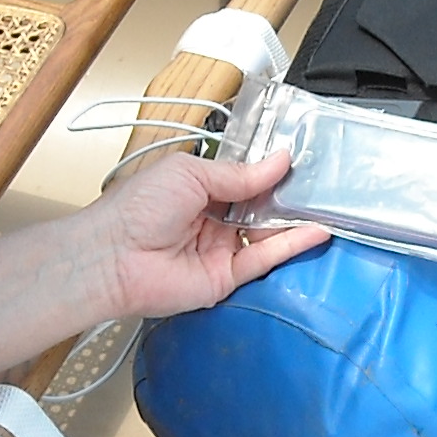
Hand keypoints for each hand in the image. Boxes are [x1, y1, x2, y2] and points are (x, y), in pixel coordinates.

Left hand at [89, 151, 330, 322]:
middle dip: (286, 195)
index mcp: (198, 188)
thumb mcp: (191, 174)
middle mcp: (211, 218)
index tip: (300, 159)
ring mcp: (220, 248)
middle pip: (259, 206)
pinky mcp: (226, 277)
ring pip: (266, 233)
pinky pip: (264, 260)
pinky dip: (292, 246)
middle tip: (319, 181)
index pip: (244, 178)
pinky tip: (317, 231)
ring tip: (324, 203)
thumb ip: (240, 174)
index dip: (270, 170)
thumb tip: (280, 160)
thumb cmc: (138, 208)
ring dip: (293, 219)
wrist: (112, 257)